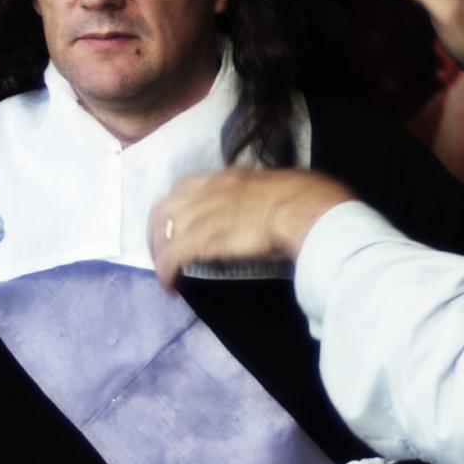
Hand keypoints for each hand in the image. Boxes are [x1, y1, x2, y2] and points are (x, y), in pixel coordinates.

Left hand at [149, 168, 355, 290]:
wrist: (306, 210)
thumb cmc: (307, 199)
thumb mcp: (279, 188)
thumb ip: (264, 197)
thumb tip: (270, 210)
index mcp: (229, 177)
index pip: (186, 187)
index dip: (175, 207)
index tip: (176, 224)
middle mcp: (210, 190)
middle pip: (165, 208)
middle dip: (156, 232)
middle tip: (161, 253)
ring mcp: (205, 212)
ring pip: (163, 232)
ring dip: (159, 254)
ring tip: (165, 273)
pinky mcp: (204, 238)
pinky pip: (172, 255)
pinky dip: (166, 271)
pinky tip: (170, 286)